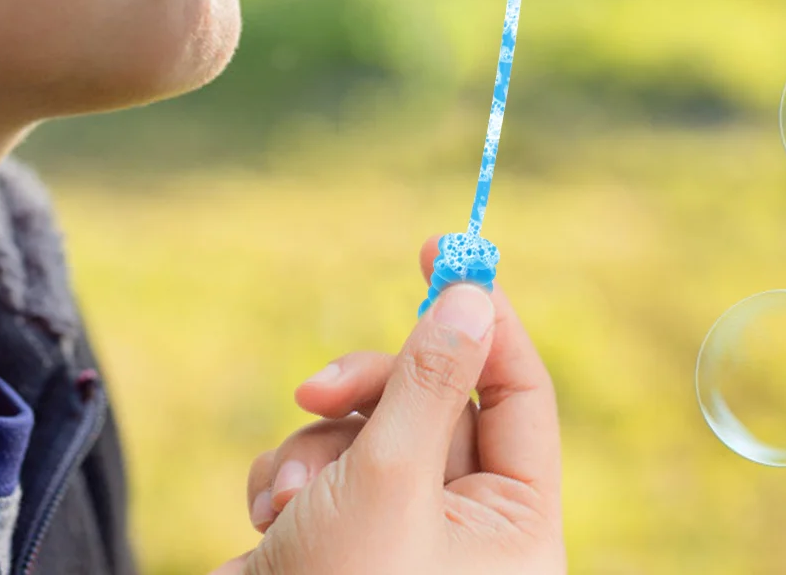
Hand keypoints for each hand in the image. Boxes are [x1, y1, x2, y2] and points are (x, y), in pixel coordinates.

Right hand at [242, 240, 483, 533]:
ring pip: (370, 429)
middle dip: (365, 396)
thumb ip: (428, 380)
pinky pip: (325, 468)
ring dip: (315, 449)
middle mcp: (467, 528)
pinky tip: (266, 518)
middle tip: (317, 390)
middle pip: (433, 399)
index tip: (438, 248)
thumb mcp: (389, 476)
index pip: (519, 389)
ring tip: (287, 498)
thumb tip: (472, 293)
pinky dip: (288, 480)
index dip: (482, 314)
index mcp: (512, 524)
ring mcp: (401, 530)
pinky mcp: (342, 537)